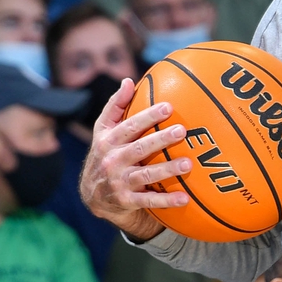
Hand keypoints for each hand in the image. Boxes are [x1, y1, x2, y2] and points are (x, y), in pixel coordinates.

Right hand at [79, 79, 191, 241]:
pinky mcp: (127, 201)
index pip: (129, 126)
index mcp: (107, 141)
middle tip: (181, 131)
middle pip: (138, 149)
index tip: (168, 107)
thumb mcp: (104, 131)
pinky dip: (166, 201)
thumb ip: (116, 106)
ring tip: (187, 164)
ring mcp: (119, 182)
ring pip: (145, 175)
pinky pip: (149, 201)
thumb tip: (129, 80)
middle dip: (160, 140)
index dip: (147, 117)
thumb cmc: (106, 154)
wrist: (93, 196)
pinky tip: (184, 198)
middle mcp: (112, 161)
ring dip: (167, 170)